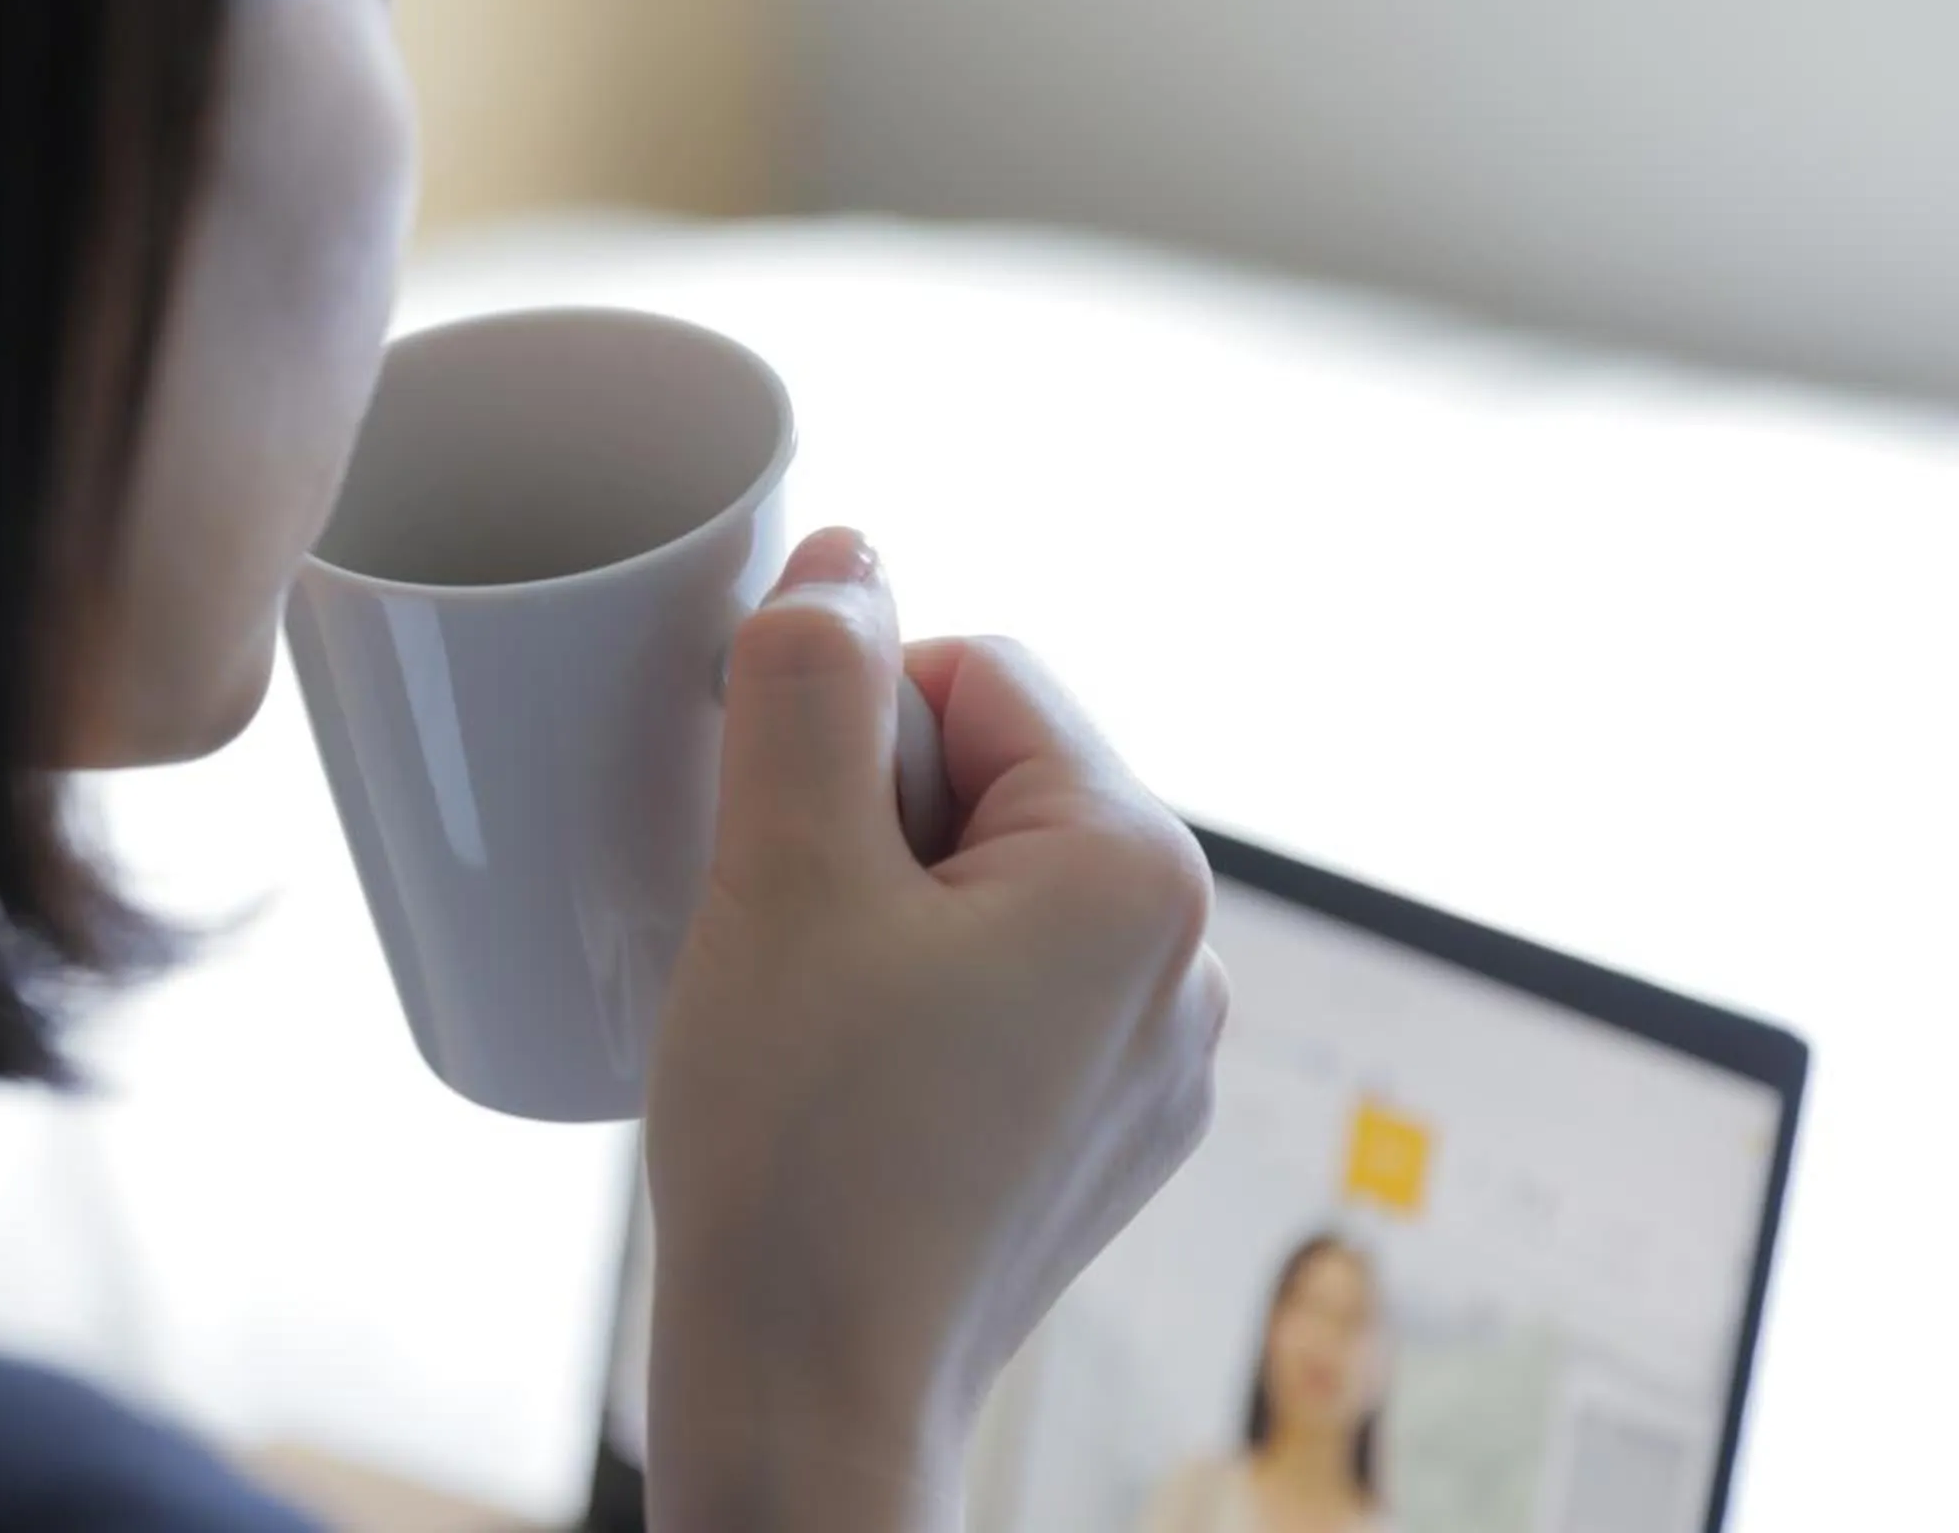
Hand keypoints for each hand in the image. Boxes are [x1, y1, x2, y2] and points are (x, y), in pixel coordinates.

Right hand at [645, 528, 1226, 1532]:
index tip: (772, 838)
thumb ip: (813, 682)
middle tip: (780, 939)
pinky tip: (845, 1085)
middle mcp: (1186, 963)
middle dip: (864, 823)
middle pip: (987, 780)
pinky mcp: (1100, 1136)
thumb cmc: (800, 1153)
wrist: (810, 1403)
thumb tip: (847, 555)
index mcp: (1139, 871)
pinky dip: (910, 1001)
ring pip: (982, 888)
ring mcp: (1152, 1064)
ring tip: (805, 1020)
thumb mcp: (779, 872)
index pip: (975, 675)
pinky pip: (999, 993)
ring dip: (877, 911)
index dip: (842, 727)